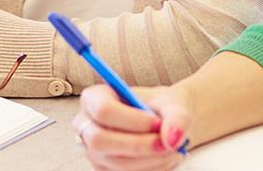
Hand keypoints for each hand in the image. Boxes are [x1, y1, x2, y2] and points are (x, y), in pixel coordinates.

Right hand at [74, 83, 190, 170]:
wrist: (163, 124)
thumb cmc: (160, 108)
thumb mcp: (172, 103)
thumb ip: (176, 116)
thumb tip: (172, 139)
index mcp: (94, 99)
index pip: (104, 110)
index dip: (132, 120)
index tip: (157, 123)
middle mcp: (86, 126)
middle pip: (101, 141)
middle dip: (138, 145)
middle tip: (166, 144)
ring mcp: (93, 151)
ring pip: (116, 162)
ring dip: (150, 160)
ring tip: (172, 149)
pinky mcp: (104, 170)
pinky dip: (151, 169)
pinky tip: (165, 158)